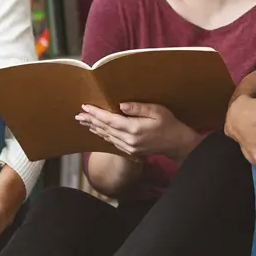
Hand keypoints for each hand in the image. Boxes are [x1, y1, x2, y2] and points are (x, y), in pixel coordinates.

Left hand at [75, 103, 199, 160]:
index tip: (85, 107)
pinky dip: (103, 135)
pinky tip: (97, 130)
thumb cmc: (169, 123)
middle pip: (105, 129)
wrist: (176, 143)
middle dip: (91, 120)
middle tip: (78, 114)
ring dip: (94, 128)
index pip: (110, 120)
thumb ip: (138, 108)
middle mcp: (129, 140)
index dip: (96, 113)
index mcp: (134, 129)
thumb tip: (120, 104)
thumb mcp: (157, 110)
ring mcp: (129, 147)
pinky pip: (112, 142)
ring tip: (83, 121)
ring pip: (106, 136)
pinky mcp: (130, 151)